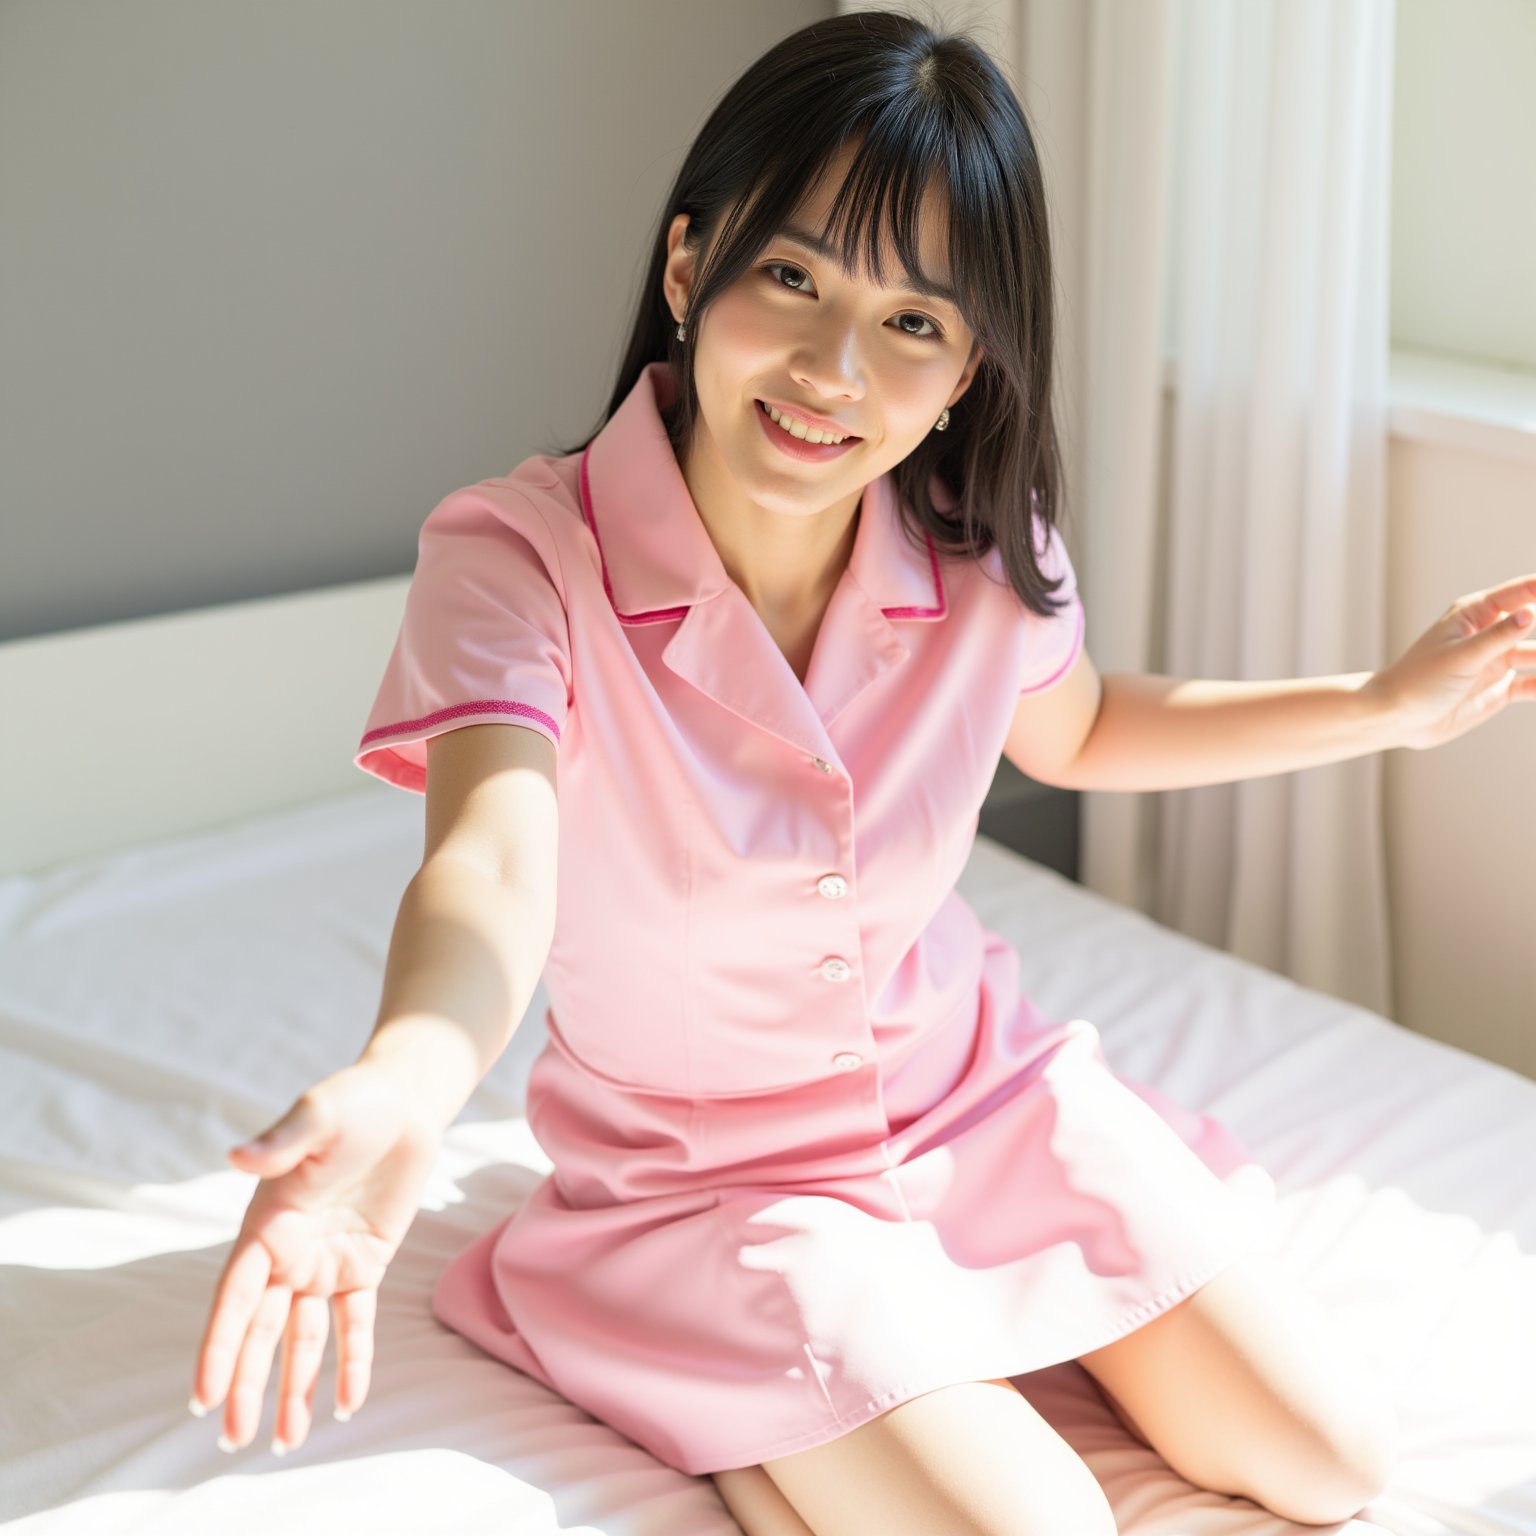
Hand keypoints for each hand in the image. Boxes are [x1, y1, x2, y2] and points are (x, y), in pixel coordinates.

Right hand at [190, 1060, 438, 1455]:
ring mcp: (324, 1263)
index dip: (218, 1347)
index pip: (234, 1298)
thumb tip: (238, 1155)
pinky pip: (355, 1323)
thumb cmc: (352, 1102)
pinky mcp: (364, 1264)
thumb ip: (282, 1142)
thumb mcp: (317, 1115)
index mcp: (265, 1224)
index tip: (202, 1397)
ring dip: (294, 1387)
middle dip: (246, 1385)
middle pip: (260, 1331)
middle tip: (233, 1441)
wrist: (402, 1103)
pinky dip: (351, 1361)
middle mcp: (288, 1252)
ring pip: (303, 1338)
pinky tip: (346, 1403)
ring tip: (286, 1441)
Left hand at [1367, 575, 1535, 750]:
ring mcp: (1496, 661)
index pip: (1523, 591)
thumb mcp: (1461, 655)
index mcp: (1475, 614)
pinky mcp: (1499, 688)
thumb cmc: (1418, 680)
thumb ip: (1498, 636)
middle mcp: (1490, 634)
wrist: (1397, 718)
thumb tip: (1531, 613)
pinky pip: (1534, 683)